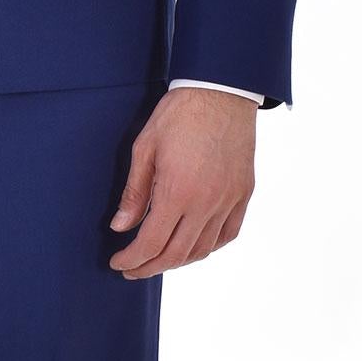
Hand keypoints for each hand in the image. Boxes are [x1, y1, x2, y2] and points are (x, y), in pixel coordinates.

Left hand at [108, 87, 256, 276]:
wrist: (222, 91)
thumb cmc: (179, 114)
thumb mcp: (144, 148)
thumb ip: (134, 192)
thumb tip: (120, 226)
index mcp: (178, 192)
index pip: (151, 243)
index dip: (132, 259)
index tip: (118, 262)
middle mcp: (206, 203)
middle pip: (176, 254)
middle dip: (149, 267)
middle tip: (132, 269)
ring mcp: (229, 200)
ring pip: (203, 249)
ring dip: (177, 261)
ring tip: (158, 260)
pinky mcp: (243, 194)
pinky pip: (228, 234)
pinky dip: (208, 247)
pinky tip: (192, 246)